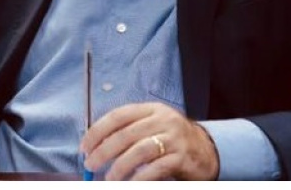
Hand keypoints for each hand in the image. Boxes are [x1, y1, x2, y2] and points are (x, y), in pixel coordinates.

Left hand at [80, 102, 218, 180]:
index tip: (85, 146)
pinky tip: (130, 184)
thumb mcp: (152, 127)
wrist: (206, 150)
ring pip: (140, 150)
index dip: (98, 130)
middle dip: (104, 150)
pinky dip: (139, 178)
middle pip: (127, 134)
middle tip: (90, 164)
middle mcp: (163, 119)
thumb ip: (129, 131)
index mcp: (151, 109)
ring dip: (119, 166)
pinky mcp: (181, 156)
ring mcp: (174, 137)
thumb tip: (96, 145)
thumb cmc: (171, 139)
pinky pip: (156, 168)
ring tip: (108, 179)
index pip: (119, 115)